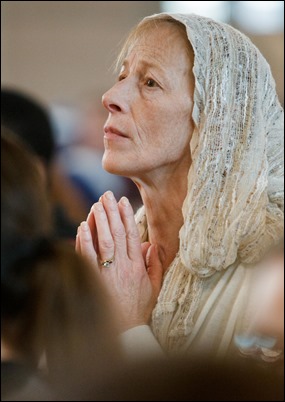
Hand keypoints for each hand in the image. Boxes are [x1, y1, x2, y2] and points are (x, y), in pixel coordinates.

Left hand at [76, 191, 162, 331]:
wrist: (125, 330)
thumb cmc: (139, 308)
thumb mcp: (154, 287)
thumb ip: (155, 265)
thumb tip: (151, 245)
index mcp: (137, 266)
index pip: (132, 235)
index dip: (127, 217)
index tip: (123, 202)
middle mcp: (123, 266)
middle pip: (117, 233)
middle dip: (112, 212)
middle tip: (107, 194)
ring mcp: (108, 272)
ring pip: (104, 241)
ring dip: (100, 221)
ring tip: (96, 204)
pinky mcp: (95, 280)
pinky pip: (88, 257)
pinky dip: (85, 241)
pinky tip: (83, 227)